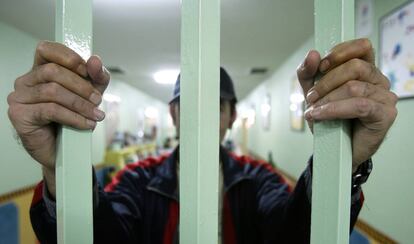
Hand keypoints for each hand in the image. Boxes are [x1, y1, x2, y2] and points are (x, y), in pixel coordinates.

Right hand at [7, 41, 109, 194]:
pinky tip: (86, 124)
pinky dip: (74, 117)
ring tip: (95, 115)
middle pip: (52, 71)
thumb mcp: (91, 93)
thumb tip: (95, 60)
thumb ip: (96, 76)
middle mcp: (26, 81)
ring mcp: (19, 97)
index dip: (68, 57)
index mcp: (40, 70)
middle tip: (98, 100)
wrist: (65, 150)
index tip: (87, 70)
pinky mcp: (19, 115)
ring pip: (52, 91)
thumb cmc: (74, 117)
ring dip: (80, 104)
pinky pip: (50, 110)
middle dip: (81, 86)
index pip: (46, 49)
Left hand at [296, 38, 396, 171]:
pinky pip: (359, 105)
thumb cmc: (329, 119)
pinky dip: (334, 109)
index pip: (361, 47)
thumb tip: (312, 54)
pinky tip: (319, 115)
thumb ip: (308, 73)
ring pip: (354, 87)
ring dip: (327, 98)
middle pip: (355, 66)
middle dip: (327, 81)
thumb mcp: (313, 93)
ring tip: (313, 110)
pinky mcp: (385, 115)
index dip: (340, 52)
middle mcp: (379, 81)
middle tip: (311, 97)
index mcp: (366, 70)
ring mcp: (385, 97)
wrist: (335, 150)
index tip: (321, 65)